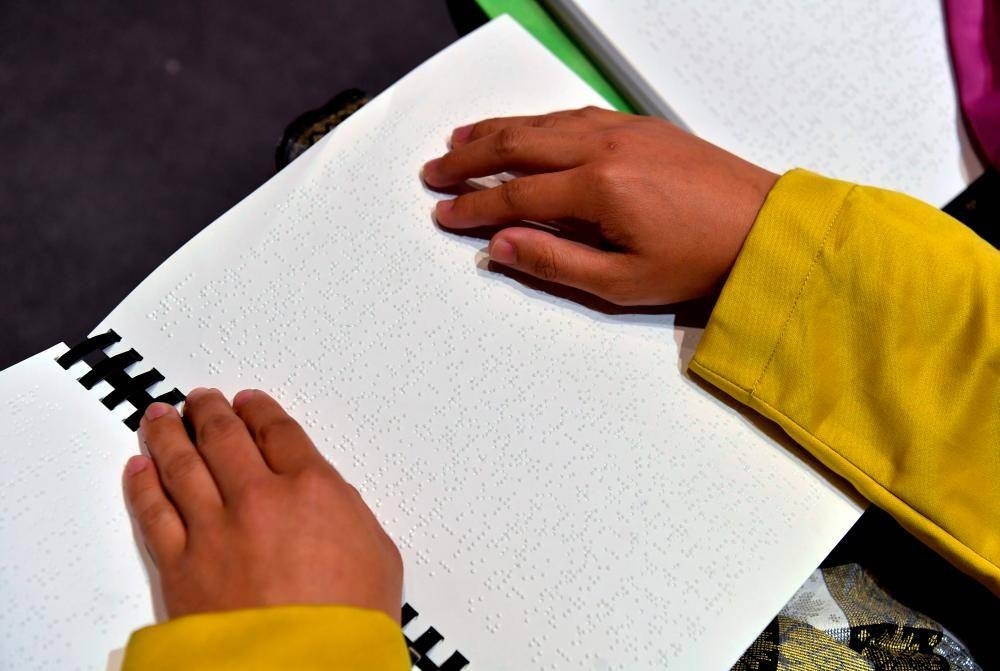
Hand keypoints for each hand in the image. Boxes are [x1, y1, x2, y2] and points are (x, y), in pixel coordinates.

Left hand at [122, 388, 401, 621]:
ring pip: (181, 463)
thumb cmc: (348, 625)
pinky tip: (138, 469)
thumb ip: (348, 512)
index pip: (276, 430)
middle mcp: (258, 498)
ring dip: (168, 434)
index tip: (250, 402)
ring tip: (161, 418)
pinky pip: (152, 511)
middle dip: (210, 410)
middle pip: (224, 435)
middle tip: (202, 399)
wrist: (304, 670)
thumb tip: (328, 499)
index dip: (259, 409)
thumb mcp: (378, 554)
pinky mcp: (180, 565)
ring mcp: (214, 529)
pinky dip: (142, 484)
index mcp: (312, 488)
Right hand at [422, 106, 777, 304]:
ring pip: (543, 123)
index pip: (516, 195)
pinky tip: (525, 127)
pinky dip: (538, 120)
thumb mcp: (623, 282)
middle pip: (518, 145)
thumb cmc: (699, 261)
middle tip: (435, 172)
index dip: (474, 207)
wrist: (762, 228)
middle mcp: (605, 147)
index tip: (444, 214)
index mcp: (599, 188)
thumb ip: (555, 263)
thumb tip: (499, 247)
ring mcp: (623, 129)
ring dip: (497, 131)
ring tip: (462, 141)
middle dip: (469, 159)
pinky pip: (574, 115)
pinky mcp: (640, 125)